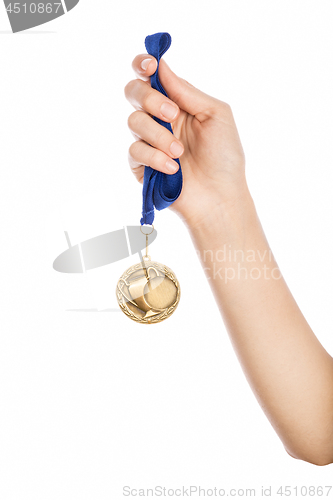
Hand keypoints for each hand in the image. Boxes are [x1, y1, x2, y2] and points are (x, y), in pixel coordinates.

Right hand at [124, 55, 247, 228]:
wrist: (220, 197)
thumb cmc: (225, 157)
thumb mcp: (216, 114)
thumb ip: (187, 91)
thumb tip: (162, 67)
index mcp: (178, 103)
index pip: (151, 77)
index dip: (144, 65)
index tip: (150, 66)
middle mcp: (160, 119)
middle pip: (134, 92)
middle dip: (150, 99)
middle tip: (172, 114)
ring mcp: (149, 142)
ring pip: (134, 121)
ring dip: (158, 135)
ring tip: (179, 152)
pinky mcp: (141, 165)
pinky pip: (134, 150)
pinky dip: (154, 157)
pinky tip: (173, 168)